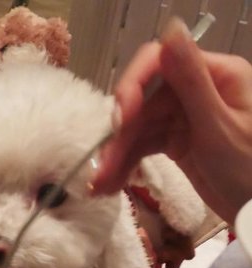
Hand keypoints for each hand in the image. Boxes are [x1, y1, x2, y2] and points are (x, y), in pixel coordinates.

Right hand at [93, 17, 251, 224]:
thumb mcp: (219, 127)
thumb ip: (192, 82)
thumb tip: (170, 30)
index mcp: (215, 75)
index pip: (160, 64)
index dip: (132, 87)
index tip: (118, 121)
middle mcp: (197, 90)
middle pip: (143, 103)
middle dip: (120, 136)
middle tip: (101, 167)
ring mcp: (186, 117)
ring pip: (139, 129)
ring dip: (117, 156)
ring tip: (100, 185)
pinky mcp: (178, 142)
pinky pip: (145, 147)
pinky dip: (126, 165)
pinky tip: (111, 184)